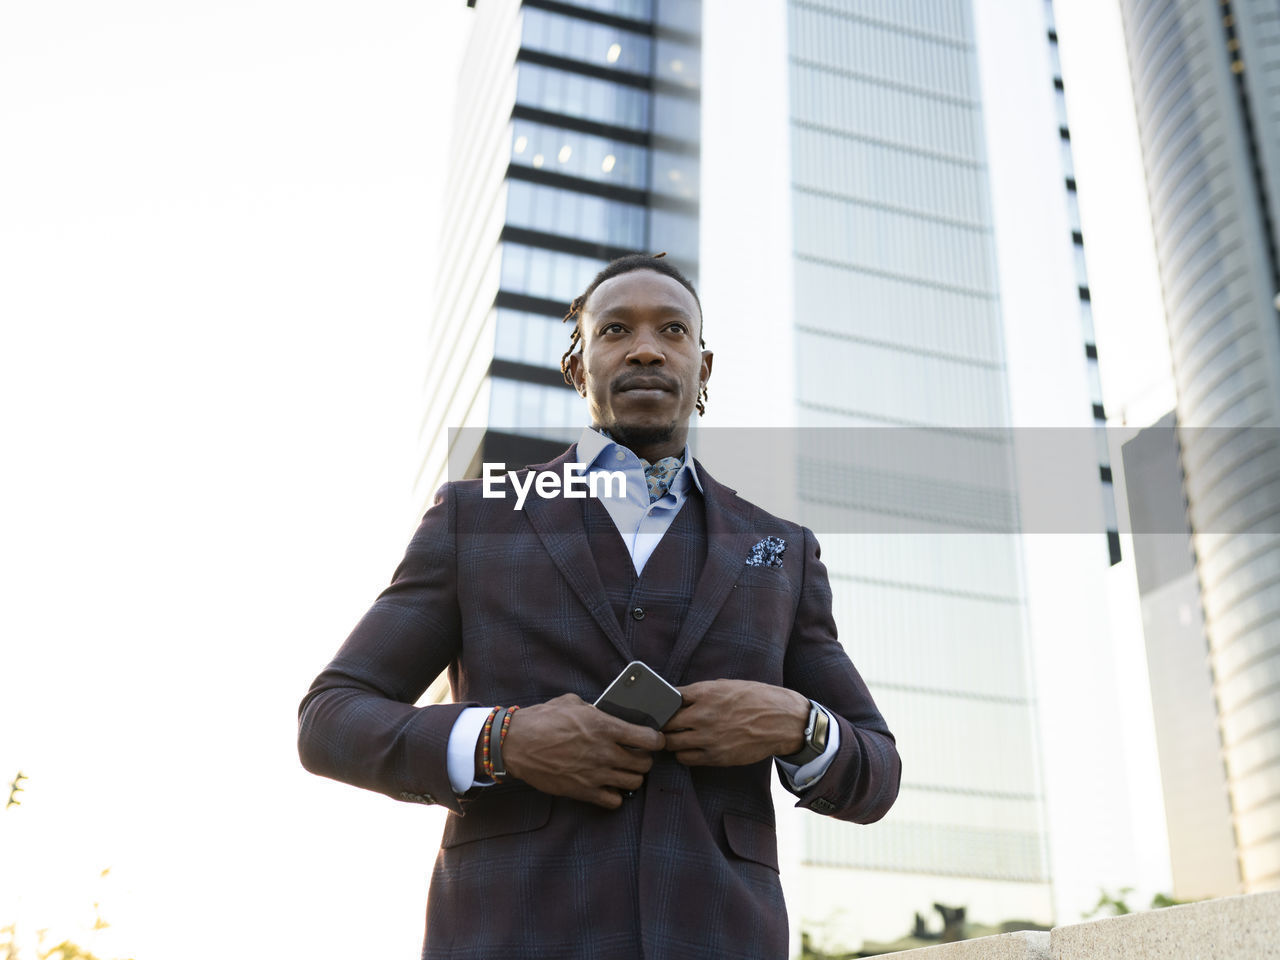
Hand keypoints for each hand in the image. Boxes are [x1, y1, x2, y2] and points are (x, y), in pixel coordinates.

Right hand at [500, 693, 664, 809]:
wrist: (516, 744)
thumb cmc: (543, 719)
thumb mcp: (573, 703)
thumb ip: (596, 710)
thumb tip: (608, 714)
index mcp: (606, 727)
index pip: (650, 739)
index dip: (656, 739)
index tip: (653, 739)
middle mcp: (605, 752)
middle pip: (645, 764)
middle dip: (644, 759)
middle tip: (636, 755)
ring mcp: (596, 775)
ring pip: (634, 783)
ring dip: (632, 777)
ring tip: (623, 770)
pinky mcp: (583, 792)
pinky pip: (615, 801)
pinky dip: (616, 795)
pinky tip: (608, 785)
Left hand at [663, 680, 809, 766]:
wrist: (783, 721)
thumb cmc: (757, 698)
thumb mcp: (727, 685)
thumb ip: (702, 692)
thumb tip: (681, 698)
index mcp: (705, 693)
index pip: (668, 698)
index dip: (662, 702)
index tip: (660, 705)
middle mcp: (703, 716)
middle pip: (665, 724)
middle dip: (662, 724)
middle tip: (664, 724)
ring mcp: (708, 738)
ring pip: (671, 744)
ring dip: (670, 741)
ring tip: (676, 737)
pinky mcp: (716, 757)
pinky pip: (686, 759)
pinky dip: (683, 754)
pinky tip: (690, 748)